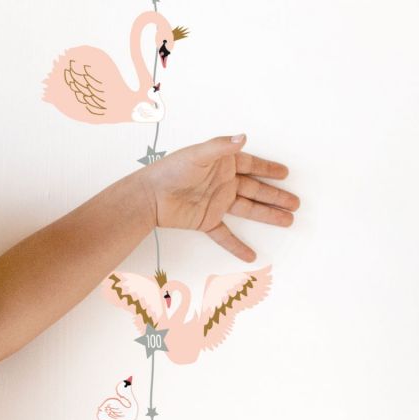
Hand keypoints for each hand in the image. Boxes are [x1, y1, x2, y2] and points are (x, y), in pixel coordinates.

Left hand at [143, 133, 299, 262]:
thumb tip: (243, 137)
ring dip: (267, 215)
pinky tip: (250, 254)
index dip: (269, 169)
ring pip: (248, 210)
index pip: (252, 165)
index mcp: (223, 164)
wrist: (151, 196)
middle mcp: (223, 183)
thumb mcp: (198, 155)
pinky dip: (237, 245)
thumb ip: (221, 147)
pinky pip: (225, 235)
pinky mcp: (206, 221)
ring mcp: (216, 203)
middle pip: (256, 190)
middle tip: (295, 203)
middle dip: (276, 196)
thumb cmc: (171, 171)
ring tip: (288, 220)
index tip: (285, 174)